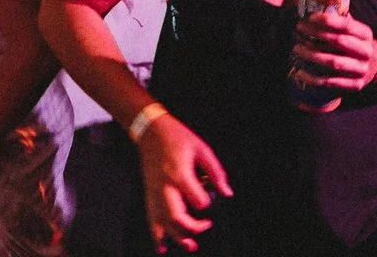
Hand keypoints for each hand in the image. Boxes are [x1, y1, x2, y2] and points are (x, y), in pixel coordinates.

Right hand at [136, 113, 230, 252]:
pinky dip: (157, 237)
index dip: (209, 205)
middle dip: (193, 229)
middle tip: (207, 226)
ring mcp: (154, 195)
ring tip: (191, 246)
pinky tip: (163, 248)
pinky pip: (151, 221)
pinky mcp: (149, 197)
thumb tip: (227, 193)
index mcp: (180, 175)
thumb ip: (216, 173)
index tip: (215, 200)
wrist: (151, 132)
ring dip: (177, 238)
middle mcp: (165, 188)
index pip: (198, 201)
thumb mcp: (202, 149)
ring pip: (163, 224)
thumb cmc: (178, 138)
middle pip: (177, 218)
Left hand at [291, 9, 376, 94]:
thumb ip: (340, 20)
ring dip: (312, 55)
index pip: (346, 25)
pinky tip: (299, 72)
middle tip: (298, 30)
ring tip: (296, 48)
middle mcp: (366, 52)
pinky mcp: (355, 85)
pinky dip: (313, 78)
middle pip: (338, 41)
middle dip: (316, 35)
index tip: (310, 17)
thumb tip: (317, 5)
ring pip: (333, 62)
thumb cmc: (356, 43)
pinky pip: (330, 82)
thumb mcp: (354, 30)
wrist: (375, 66)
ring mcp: (361, 70)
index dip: (328, 20)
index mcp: (365, 34)